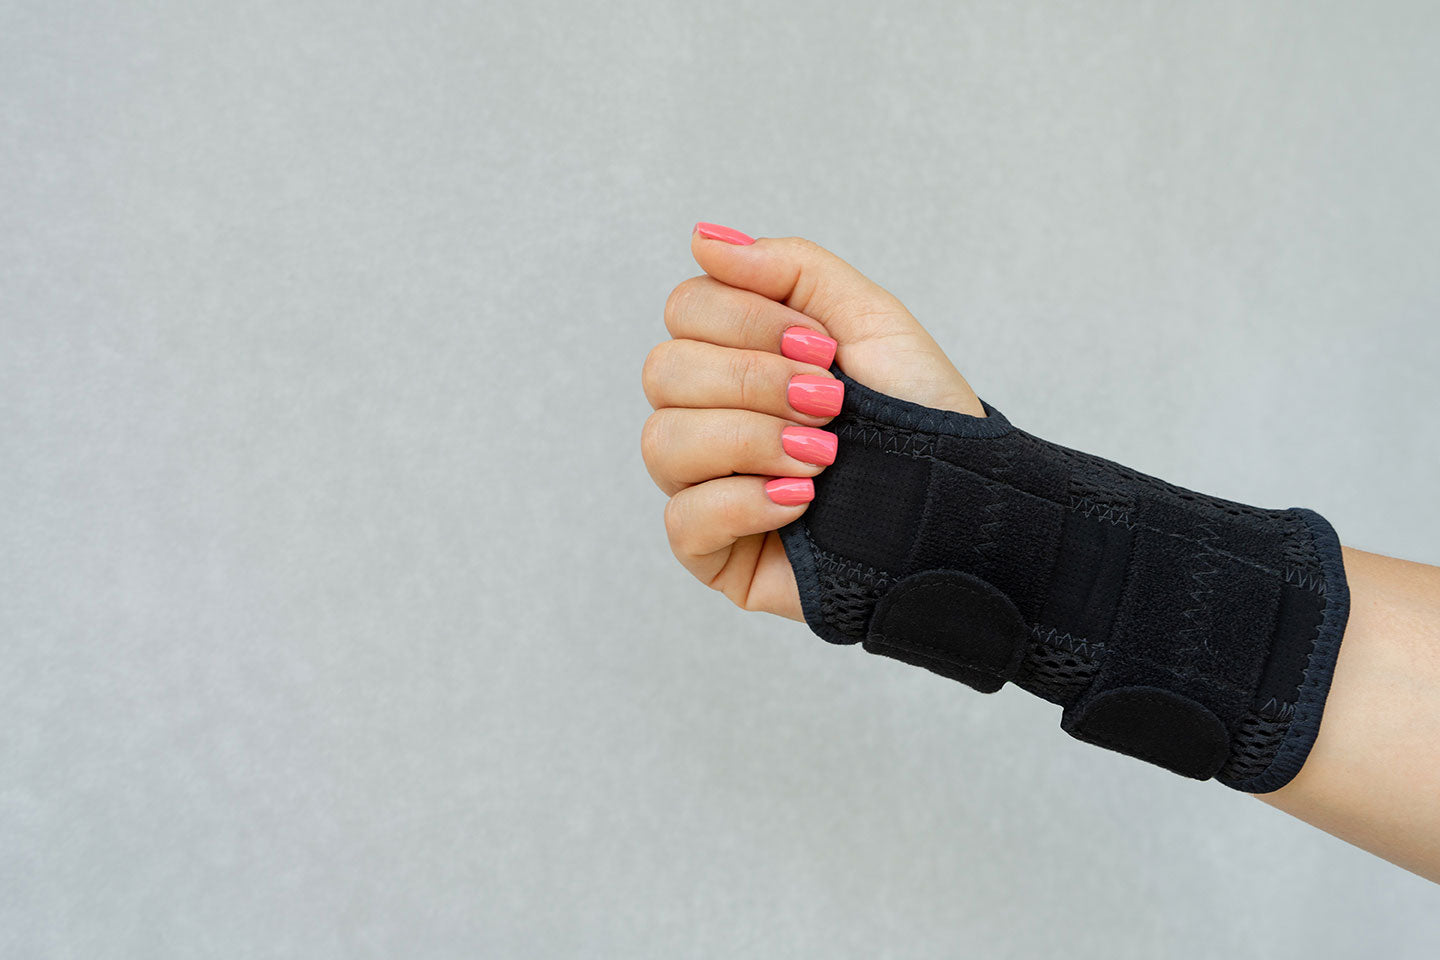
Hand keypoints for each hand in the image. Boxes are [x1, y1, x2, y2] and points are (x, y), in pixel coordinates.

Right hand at [641, 223, 982, 619]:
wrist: (962, 504)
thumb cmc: (920, 415)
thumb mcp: (867, 320)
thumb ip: (790, 268)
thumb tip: (703, 238)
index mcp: (737, 355)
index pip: (685, 310)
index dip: (747, 321)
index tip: (823, 349)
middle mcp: (709, 416)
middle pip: (664, 371)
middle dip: (754, 382)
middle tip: (830, 403)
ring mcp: (705, 485)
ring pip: (662, 442)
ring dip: (750, 441)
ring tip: (824, 458)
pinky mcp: (714, 552)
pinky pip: (681, 520)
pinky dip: (742, 504)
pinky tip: (801, 503)